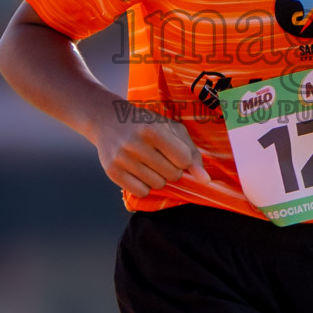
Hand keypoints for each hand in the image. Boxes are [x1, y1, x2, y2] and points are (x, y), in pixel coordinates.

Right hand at [91, 106, 211, 197]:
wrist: (108, 120)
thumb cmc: (146, 124)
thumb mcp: (171, 129)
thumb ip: (192, 153)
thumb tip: (205, 180)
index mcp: (152, 130)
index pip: (183, 160)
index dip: (183, 159)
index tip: (174, 152)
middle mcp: (135, 144)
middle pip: (172, 175)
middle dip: (172, 169)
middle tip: (161, 157)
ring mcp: (122, 159)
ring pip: (157, 185)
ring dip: (158, 178)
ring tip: (149, 163)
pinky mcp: (112, 172)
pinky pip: (141, 192)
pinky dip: (145, 186)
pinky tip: (139, 172)